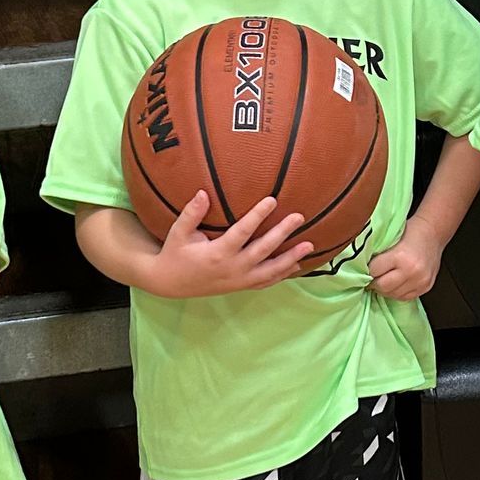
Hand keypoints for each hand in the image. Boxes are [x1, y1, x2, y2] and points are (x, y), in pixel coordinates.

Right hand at [143, 193, 316, 298]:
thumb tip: (203, 193)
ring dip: (290, 258)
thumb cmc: (175, 254)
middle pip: (263, 250)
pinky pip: (265, 282)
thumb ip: (191, 214)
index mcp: (217, 253)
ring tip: (309, 245)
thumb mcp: (178, 233)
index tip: (272, 200)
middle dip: (282, 233)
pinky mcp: (240, 287)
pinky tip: (296, 265)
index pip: (243, 232)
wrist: (170, 283)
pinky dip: (281, 274)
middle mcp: (232, 269)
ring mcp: (238, 280)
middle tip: (299, 217)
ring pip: (270, 270)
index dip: (258, 215)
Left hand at [366, 216, 441, 301]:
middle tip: (371, 277)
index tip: (365, 269)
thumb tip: (361, 269)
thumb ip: (378, 256)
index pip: (374, 271)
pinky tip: (395, 283)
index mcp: (400, 256)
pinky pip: (405, 297)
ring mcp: (420, 281)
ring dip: (385, 289)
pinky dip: (397, 292)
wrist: (433, 233)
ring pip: (393, 294)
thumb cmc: (410, 233)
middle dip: (374, 282)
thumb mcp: (390, 239)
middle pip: (383, 286)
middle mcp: (411, 271)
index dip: (367, 270)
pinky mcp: (425, 287)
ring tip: (384, 279)